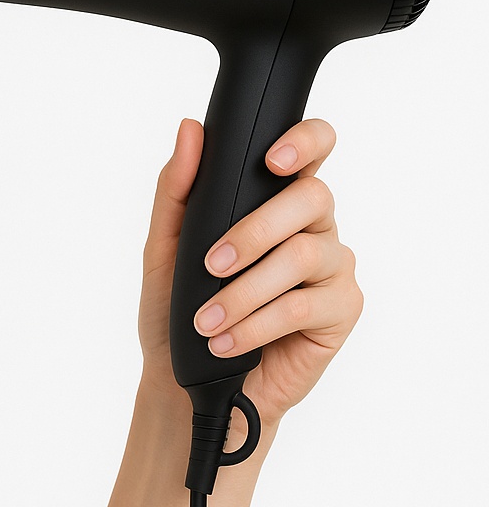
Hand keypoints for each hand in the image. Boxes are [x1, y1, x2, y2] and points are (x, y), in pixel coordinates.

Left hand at [138, 117, 363, 428]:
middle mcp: (312, 225)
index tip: (272, 159)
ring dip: (246, 290)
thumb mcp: (165, 245)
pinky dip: (258, 324)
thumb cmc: (176, 307)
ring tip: (206, 319)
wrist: (183, 378)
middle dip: (256, 230)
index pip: (312, 148)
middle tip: (212, 263)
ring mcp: (332, 267)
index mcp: (275, 198)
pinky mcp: (340, 312)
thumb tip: (189, 128)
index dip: (305, 142)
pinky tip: (228, 341)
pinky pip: (305, 307)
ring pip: (306, 255)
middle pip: (312, 198)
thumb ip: (177, 188)